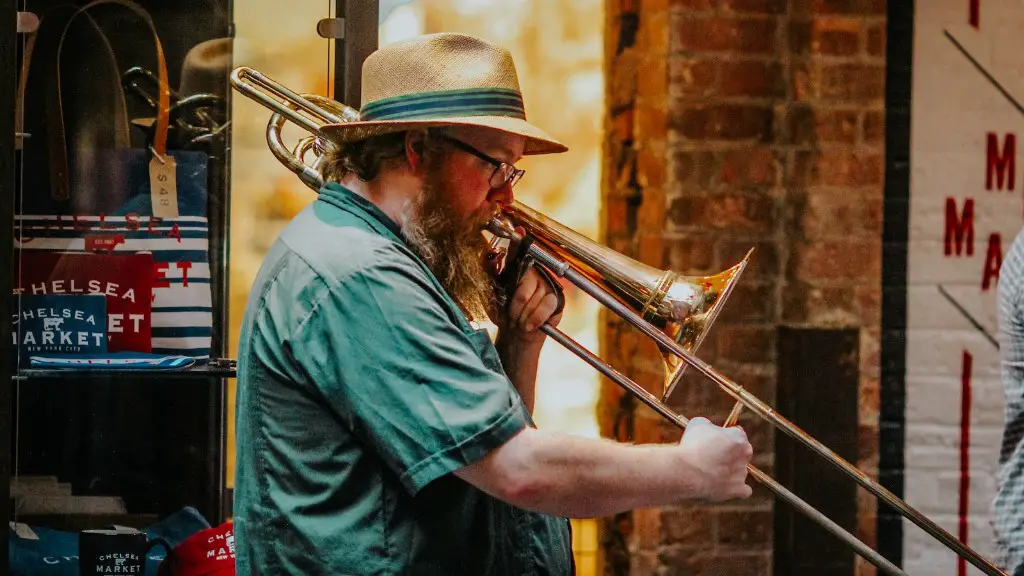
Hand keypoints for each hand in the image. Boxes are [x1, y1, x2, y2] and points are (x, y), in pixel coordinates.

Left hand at [486, 227, 562, 345]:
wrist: (517, 334)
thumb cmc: (504, 313)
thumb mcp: (492, 296)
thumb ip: (491, 276)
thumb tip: (491, 258)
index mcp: (517, 268)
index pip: (518, 251)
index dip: (519, 240)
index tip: (519, 231)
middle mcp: (534, 271)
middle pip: (525, 283)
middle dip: (516, 305)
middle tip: (511, 316)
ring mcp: (547, 283)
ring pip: (535, 296)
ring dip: (524, 315)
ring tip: (519, 322)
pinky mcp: (557, 297)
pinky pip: (547, 304)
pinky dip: (536, 317)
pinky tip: (530, 325)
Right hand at [678, 417, 753, 501]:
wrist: (686, 471)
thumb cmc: (691, 446)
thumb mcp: (698, 424)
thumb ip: (709, 425)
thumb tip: (709, 428)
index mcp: (738, 437)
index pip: (737, 434)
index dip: (724, 438)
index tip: (715, 442)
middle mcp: (745, 454)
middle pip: (741, 453)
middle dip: (730, 454)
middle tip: (713, 457)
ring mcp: (742, 472)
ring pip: (739, 471)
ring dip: (729, 472)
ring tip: (709, 473)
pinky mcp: (738, 489)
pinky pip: (744, 491)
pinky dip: (736, 489)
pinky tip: (726, 486)